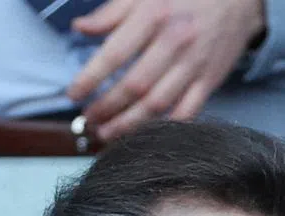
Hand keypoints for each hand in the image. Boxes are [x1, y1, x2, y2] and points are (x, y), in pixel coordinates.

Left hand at [67, 0, 267, 140]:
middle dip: (108, 108)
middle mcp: (173, 43)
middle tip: (89, 121)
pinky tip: (149, 133)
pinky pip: (188, 110)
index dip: (91, 78)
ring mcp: (194, 65)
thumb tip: (80, 28)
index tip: (73, 95)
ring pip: (159, 104)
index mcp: (151, 17)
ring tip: (111, 133)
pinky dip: (168, 126)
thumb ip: (111, 12)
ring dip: (132, 123)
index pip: (114, 54)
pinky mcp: (210, 80)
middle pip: (135, 86)